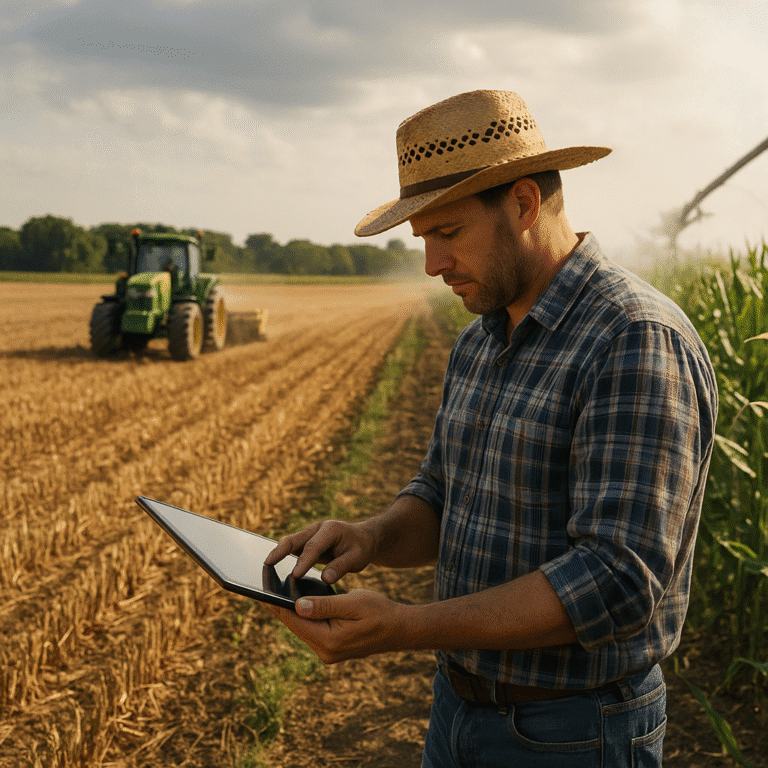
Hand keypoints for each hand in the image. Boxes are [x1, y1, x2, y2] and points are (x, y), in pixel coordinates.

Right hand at [264, 520, 376, 583]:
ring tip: (265, 568)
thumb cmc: (360, 548)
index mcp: (331, 529)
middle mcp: (317, 528)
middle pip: (294, 539)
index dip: (303, 561)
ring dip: (277, 553)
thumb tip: (325, 579)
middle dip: (280, 552)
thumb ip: (341, 567)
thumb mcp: (357, 558)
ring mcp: (310, 534)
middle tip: (267, 565)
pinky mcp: (306, 541)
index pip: (314, 546)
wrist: (362, 538)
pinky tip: (273, 570)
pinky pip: (292, 548)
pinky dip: (282, 557)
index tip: (294, 576)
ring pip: (290, 542)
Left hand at [267, 589, 409, 663]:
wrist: (400, 629)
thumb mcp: (353, 603)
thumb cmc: (380, 612)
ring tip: (276, 591)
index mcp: (330, 641)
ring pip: (302, 628)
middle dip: (281, 606)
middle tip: (263, 586)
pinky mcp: (332, 648)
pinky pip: (312, 630)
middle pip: (295, 626)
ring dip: (293, 611)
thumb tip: (297, 605)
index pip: (295, 621)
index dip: (277, 604)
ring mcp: (328, 653)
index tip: (261, 590)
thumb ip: (325, 605)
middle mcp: (326, 652)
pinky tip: (298, 602)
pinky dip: (305, 616)